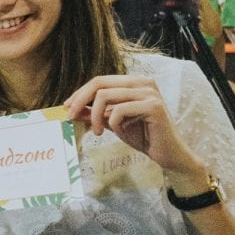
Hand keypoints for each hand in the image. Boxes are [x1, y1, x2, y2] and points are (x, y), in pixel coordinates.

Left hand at [63, 75, 200, 176]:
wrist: (168, 154)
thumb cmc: (142, 136)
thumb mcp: (113, 123)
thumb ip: (95, 113)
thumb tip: (72, 108)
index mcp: (133, 82)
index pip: (99, 81)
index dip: (80, 93)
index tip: (67, 108)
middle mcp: (142, 82)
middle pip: (99, 83)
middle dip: (80, 100)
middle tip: (71, 117)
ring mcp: (149, 92)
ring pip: (106, 95)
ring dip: (95, 116)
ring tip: (96, 132)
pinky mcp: (154, 106)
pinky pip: (120, 110)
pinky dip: (114, 123)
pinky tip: (120, 132)